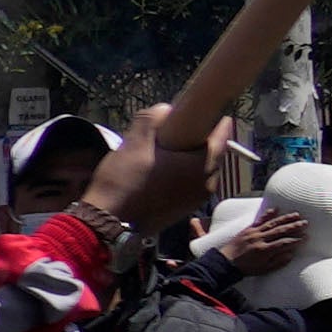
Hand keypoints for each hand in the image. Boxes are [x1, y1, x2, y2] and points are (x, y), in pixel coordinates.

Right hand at [73, 97, 215, 240]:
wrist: (109, 222)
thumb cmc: (124, 181)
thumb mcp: (134, 141)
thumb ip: (153, 118)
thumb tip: (167, 109)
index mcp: (203, 165)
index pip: (222, 133)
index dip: (212, 118)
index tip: (200, 111)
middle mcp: (208, 184)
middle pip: (212, 152)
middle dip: (198, 139)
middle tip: (176, 130)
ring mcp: (198, 199)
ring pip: (201, 169)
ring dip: (188, 158)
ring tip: (164, 152)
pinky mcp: (185, 209)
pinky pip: (191, 184)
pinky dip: (182, 174)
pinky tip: (160, 171)